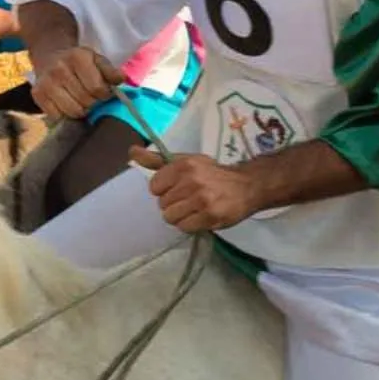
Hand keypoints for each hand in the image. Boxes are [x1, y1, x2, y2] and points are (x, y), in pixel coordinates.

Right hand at [31, 45, 121, 119]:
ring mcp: (47, 83)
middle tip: (92, 98)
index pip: (97, 88)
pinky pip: (58, 116)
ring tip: (81, 102)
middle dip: (93, 103)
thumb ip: (110, 70)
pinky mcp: (38, 95)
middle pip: (86, 102)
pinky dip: (66, 114)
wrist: (50, 56)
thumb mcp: (96, 59)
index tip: (104, 93)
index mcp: (77, 58)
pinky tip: (67, 104)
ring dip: (81, 111)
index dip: (105, 95)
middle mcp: (60, 69)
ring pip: (73, 112)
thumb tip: (121, 80)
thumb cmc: (78, 61)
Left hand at [129, 148, 262, 231]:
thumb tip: (131, 152)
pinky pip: (184, 227)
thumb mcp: (185, 161)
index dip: (164, 190)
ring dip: (180, 216)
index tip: (177, 188)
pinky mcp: (210, 216)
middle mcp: (192, 180)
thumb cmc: (212, 173)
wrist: (246, 186)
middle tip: (189, 199)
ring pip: (171, 217)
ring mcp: (202, 199)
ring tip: (194, 209)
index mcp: (183, 165)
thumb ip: (156, 160)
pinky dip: (190, 225)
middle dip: (173, 204)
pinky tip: (200, 217)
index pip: (154, 187)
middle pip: (162, 204)